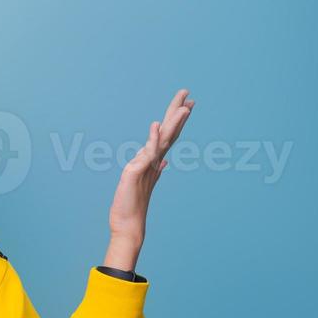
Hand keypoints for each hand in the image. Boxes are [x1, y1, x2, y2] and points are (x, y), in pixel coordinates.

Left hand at [107, 88, 194, 257]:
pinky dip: (153, 138)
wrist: (128, 224)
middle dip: (178, 112)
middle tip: (188, 93)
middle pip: (170, 132)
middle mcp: (155, 161)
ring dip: (174, 122)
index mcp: (155, 161)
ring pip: (164, 139)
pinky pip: (148, 152)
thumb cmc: (132, 204)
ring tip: (185, 105)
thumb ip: (153, 168)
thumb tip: (163, 162)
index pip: (168, 135)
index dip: (177, 119)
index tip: (187, 103)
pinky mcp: (138, 172)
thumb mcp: (142, 181)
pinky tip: (156, 124)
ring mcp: (148, 166)